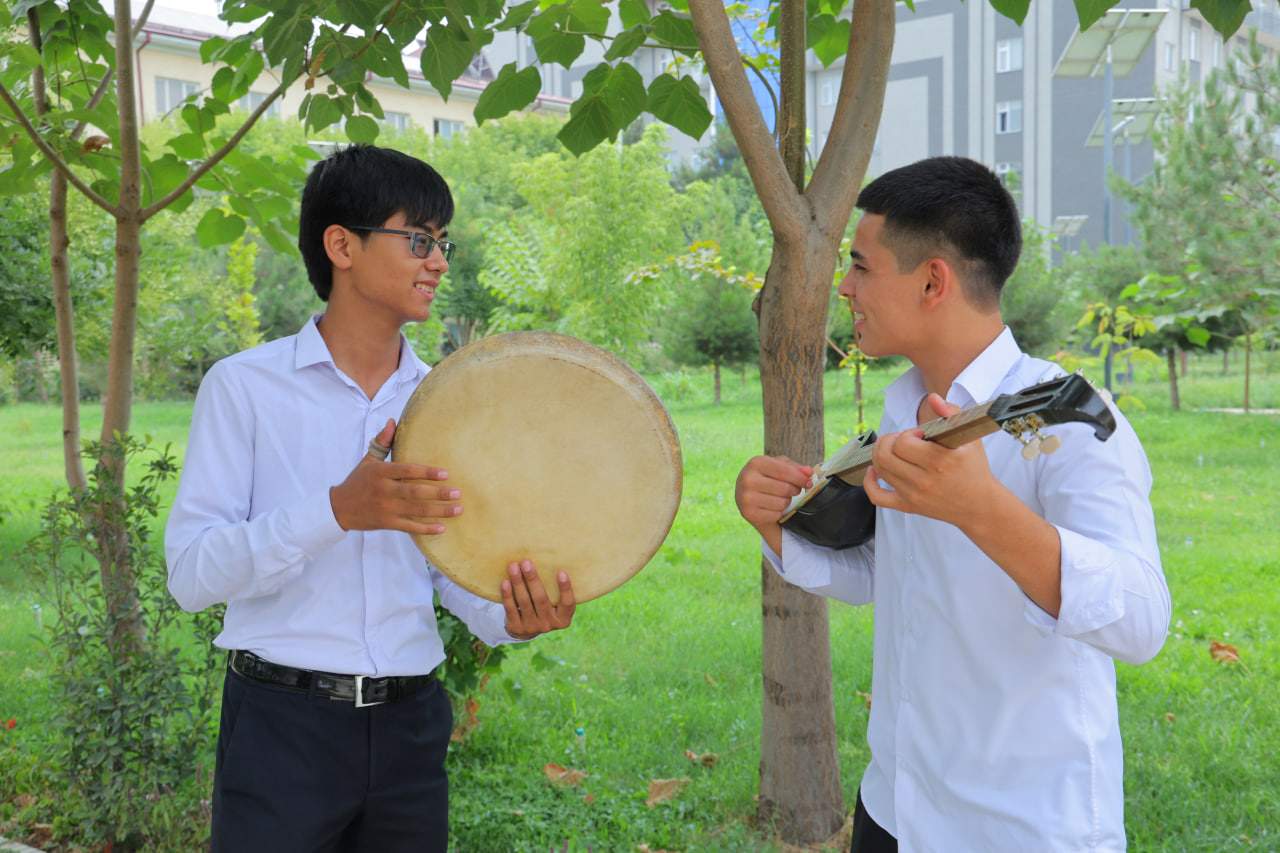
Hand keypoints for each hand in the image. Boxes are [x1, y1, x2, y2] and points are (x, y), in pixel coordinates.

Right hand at [329, 418, 460, 534]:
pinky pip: (409, 526)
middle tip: (458, 493)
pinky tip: (442, 528)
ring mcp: (386, 508)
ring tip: (458, 509)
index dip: (426, 472)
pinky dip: (425, 529)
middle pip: (415, 492)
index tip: (446, 473)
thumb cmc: (358, 481)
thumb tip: (392, 421)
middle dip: (438, 493)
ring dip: (439, 511)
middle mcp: (384, 490)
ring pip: (416, 510)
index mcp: (380, 473)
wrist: (339, 508)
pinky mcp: (386, 523)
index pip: (407, 470)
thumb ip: (383, 442)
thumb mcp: (368, 460)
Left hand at [501, 560, 575, 639]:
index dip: (565, 589)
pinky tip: (505, 582)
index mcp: (563, 618)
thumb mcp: (554, 603)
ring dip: (518, 583)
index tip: (561, 571)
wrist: (527, 629)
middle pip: (541, 599)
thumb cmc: (544, 607)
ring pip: (524, 602)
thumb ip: (555, 589)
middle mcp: (549, 624)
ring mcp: (532, 627)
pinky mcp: (516, 628)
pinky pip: (511, 609)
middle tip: (526, 562)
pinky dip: (508, 595)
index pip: (567, 603)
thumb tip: (550, 557)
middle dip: (532, 579)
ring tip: (513, 566)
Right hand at [734, 455, 813, 531]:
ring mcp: (746, 497)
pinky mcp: (748, 513)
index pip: (784, 471)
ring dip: (786, 502)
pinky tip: (772, 507)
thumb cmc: (766, 477)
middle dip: (794, 490)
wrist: (746, 495)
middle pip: (785, 488)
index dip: (800, 478)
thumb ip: (795, 468)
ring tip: (780, 498)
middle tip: (794, 491)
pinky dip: (779, 513)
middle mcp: (748, 479)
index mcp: (756, 463)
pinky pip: (776, 515)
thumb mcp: (778, 466)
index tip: (808, 482)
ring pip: (782, 503)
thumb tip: (809, 472)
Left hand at [862, 394, 999, 528]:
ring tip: (896, 451)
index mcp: (940, 461)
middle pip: (886, 455)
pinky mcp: (908, 507)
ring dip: (882, 454)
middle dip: (889, 441)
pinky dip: (869, 482)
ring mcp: (914, 495)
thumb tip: (933, 398)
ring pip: (879, 470)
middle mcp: (925, 480)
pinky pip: (877, 497)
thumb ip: (952, 413)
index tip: (919, 435)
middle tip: (903, 440)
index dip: (907, 434)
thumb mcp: (970, 438)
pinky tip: (875, 471)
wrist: (980, 505)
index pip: (903, 443)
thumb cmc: (974, 469)